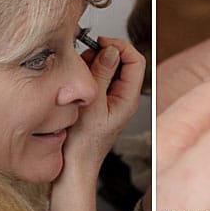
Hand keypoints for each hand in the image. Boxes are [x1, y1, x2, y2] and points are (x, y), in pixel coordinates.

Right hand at [50, 37, 145, 210]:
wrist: (72, 168)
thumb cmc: (82, 146)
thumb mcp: (91, 105)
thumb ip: (102, 75)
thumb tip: (111, 50)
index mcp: (129, 98)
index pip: (136, 60)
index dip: (120, 46)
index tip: (100, 42)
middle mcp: (123, 97)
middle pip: (122, 61)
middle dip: (101, 54)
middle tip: (83, 62)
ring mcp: (111, 99)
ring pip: (106, 68)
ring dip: (91, 64)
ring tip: (76, 78)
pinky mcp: (99, 101)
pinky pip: (96, 79)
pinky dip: (85, 75)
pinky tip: (74, 86)